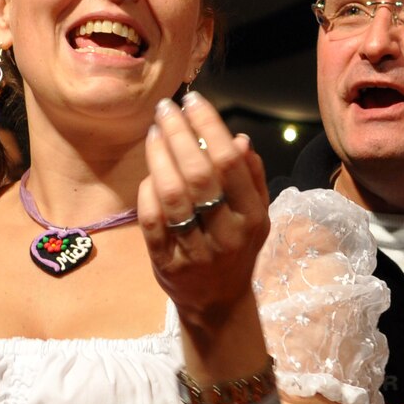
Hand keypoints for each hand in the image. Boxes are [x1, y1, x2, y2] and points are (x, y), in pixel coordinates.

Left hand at [137, 93, 270, 326]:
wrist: (218, 302)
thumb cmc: (237, 247)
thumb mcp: (256, 214)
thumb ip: (252, 177)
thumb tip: (238, 139)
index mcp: (252, 216)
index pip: (230, 163)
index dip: (209, 126)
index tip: (193, 101)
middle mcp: (227, 234)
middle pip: (198, 175)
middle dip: (178, 134)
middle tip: (165, 108)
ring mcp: (196, 251)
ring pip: (172, 196)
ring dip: (159, 157)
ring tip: (154, 132)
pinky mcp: (167, 263)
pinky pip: (152, 221)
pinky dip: (148, 192)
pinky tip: (149, 172)